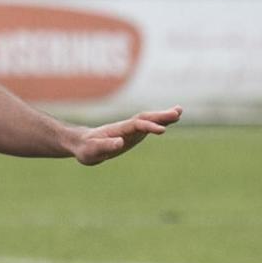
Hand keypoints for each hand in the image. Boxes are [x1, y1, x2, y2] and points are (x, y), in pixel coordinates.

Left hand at [68, 106, 182, 166]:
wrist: (82, 143)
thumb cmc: (86, 148)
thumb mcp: (92, 150)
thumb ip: (105, 146)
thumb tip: (120, 142)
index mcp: (119, 130)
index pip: (137, 125)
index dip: (149, 126)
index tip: (162, 130)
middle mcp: (127, 127)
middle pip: (146, 118)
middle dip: (161, 116)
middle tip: (178, 112)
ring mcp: (131, 130)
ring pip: (149, 120)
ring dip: (163, 116)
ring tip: (179, 111)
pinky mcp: (134, 135)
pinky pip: (149, 126)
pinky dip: (160, 122)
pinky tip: (170, 121)